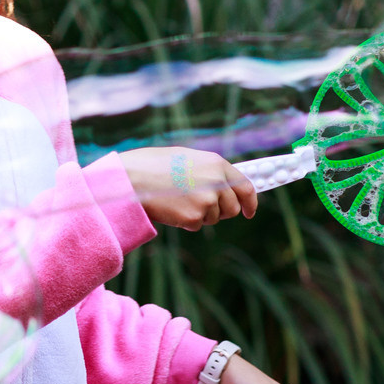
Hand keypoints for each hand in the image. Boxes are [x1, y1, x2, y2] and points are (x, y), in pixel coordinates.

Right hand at [117, 147, 257, 230]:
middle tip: (200, 207)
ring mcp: (207, 201)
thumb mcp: (188, 159)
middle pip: (231, 208)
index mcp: (217, 163)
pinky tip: (172, 207)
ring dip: (200, 214)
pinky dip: (186, 221)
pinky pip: (197, 225)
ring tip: (178, 199)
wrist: (133, 179)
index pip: (245, 186)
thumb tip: (225, 187)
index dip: (250, 202)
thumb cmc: (154, 165)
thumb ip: (210, 171)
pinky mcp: (194, 217)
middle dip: (221, 211)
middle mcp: (217, 182)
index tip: (249, 211)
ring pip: (213, 218)